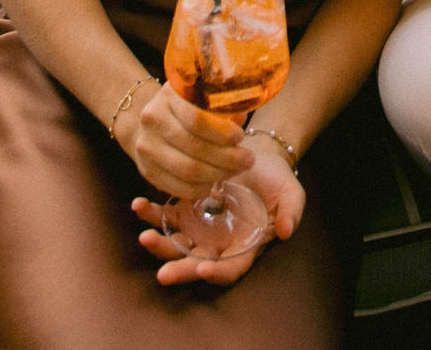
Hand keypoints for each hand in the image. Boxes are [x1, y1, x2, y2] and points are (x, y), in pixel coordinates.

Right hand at [120, 82, 252, 200]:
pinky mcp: (147, 171)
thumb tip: (239, 120)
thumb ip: (221, 107)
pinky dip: (200, 189)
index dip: (222, 132)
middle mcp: (152, 120)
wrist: (151, 123)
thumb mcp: (201, 98)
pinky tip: (214, 183)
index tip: (240, 137)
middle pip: (195, 147)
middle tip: (248, 160)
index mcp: (168, 96)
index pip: (197, 119)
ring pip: (187, 170)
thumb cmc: (185, 108)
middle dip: (227, 158)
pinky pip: (177, 187)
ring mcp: (146, 147)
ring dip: (218, 174)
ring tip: (235, 170)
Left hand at [130, 139, 303, 285]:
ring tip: (144, 236)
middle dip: (179, 270)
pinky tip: (139, 206)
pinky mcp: (184, 209)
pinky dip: (150, 213)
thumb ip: (291, 213)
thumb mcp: (291, 194)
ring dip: (159, 244)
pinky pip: (164, 216)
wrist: (256, 156)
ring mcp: (198, 229)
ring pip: (175, 244)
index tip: (206, 270)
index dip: (219, 272)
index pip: (230, 268)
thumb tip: (285, 231)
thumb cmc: (277, 180)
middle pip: (196, 264)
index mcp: (244, 247)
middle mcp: (217, 244)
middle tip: (164, 274)